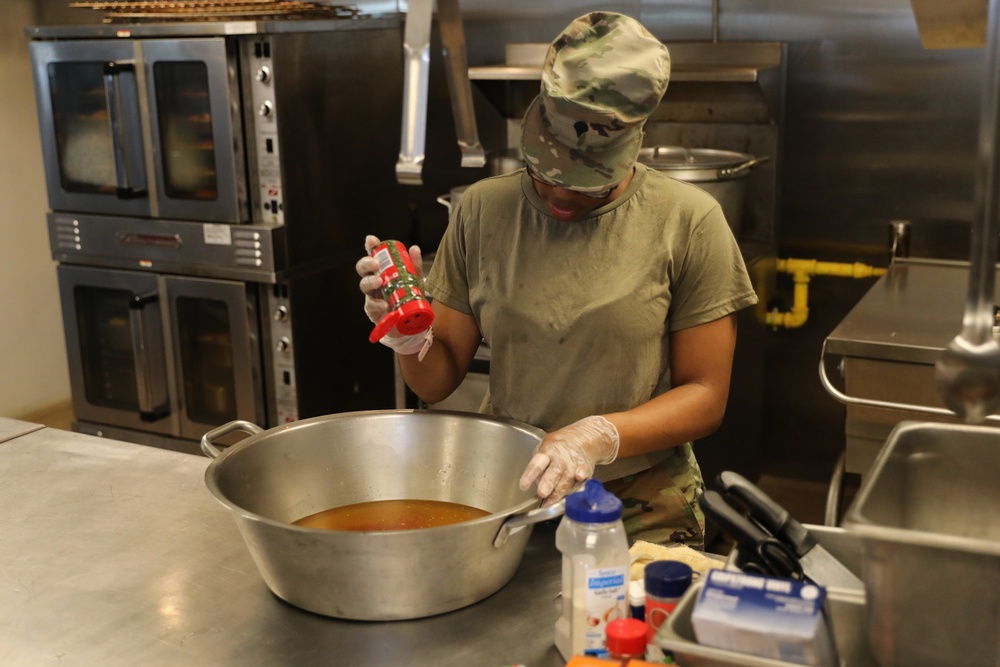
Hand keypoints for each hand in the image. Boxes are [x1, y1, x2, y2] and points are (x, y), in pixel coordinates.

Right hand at [355, 235, 430, 355]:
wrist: (410, 325)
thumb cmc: (408, 299)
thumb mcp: (415, 282)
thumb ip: (414, 266)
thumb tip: (414, 249)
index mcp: (382, 272)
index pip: (373, 256)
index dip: (370, 247)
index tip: (371, 240)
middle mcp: (374, 282)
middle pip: (363, 269)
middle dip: (367, 263)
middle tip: (376, 264)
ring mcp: (372, 296)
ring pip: (364, 285)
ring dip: (370, 281)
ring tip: (379, 282)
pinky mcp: (373, 311)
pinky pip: (371, 305)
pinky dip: (377, 303)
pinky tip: (384, 304)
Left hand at [518, 415, 620, 503]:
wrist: (584, 436)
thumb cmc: (561, 444)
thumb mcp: (544, 447)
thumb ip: (539, 464)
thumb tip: (536, 482)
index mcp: (547, 452)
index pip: (537, 464)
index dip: (530, 475)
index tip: (523, 486)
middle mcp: (560, 459)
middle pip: (553, 473)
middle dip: (547, 484)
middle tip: (541, 493)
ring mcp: (573, 465)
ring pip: (566, 481)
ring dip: (558, 492)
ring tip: (549, 501)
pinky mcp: (586, 469)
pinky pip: (583, 476)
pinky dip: (581, 478)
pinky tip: (579, 478)